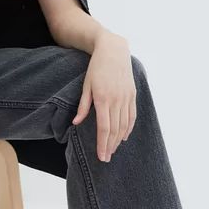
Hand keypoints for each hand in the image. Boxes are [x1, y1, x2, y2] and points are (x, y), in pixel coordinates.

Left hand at [72, 34, 136, 160]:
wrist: (113, 50)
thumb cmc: (96, 67)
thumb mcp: (86, 85)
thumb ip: (83, 106)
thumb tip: (76, 123)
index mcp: (103, 99)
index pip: (104, 128)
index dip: (102, 144)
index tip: (101, 156)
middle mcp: (117, 100)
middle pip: (115, 130)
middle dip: (110, 146)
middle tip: (105, 158)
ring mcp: (126, 97)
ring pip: (124, 125)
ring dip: (119, 140)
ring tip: (113, 150)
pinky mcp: (132, 94)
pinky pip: (132, 116)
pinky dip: (128, 128)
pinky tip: (124, 137)